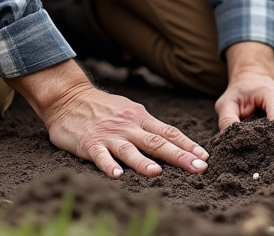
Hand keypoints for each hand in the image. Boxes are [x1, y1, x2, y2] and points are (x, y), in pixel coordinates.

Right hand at [6, 60, 208, 177]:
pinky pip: (100, 156)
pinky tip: (116, 175)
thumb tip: (172, 141)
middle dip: (180, 156)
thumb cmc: (102, 108)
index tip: (204, 156)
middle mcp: (128, 127)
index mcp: (140, 118)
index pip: (169, 132)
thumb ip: (147, 127)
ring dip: (143, 162)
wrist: (68, 97)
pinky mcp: (89, 143)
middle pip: (157, 142)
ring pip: (130, 150)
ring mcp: (109, 135)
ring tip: (157, 173)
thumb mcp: (129, 112)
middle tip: (198, 168)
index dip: (187, 144)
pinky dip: (108, 166)